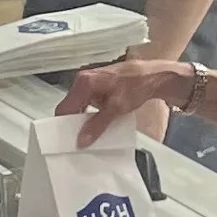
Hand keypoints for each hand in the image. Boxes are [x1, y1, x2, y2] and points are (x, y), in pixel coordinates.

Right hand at [59, 58, 187, 144]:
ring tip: (88, 135)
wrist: (153, 76)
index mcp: (84, 82)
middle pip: (70, 107)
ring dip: (82, 120)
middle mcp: (83, 80)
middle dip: (73, 124)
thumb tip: (82, 139)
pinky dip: (89, 114)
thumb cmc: (136, 85)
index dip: (64, 125)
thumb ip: (97, 125)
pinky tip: (96, 125)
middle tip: (78, 141)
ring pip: (78, 106)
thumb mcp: (116, 108)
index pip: (64, 108)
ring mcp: (89, 83)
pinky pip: (86, 103)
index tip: (68, 140)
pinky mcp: (96, 87)